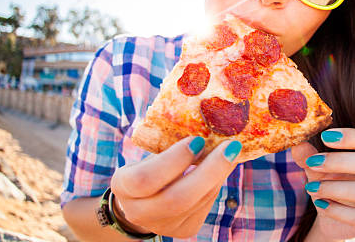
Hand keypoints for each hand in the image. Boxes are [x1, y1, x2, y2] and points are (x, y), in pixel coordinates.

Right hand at [110, 137, 241, 237]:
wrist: (142, 201)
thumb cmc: (149, 167)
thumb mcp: (150, 155)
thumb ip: (171, 146)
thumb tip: (211, 125)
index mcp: (124, 187)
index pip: (146, 178)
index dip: (174, 160)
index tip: (197, 139)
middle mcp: (139, 212)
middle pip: (178, 199)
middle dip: (209, 171)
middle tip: (230, 146)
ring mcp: (163, 226)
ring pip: (197, 202)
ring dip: (218, 175)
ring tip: (231, 151)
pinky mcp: (184, 230)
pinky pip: (206, 205)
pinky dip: (216, 183)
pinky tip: (221, 168)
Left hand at [291, 129, 354, 240]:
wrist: (331, 216)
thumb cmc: (330, 183)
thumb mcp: (317, 167)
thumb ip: (308, 156)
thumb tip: (297, 144)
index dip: (353, 136)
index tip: (325, 137)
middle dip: (341, 161)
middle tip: (313, 162)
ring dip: (335, 188)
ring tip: (311, 187)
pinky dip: (338, 210)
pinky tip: (321, 204)